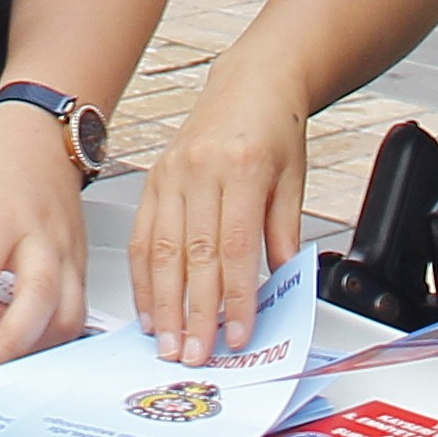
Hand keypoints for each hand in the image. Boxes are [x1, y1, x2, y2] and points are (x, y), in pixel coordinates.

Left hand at [0, 107, 96, 368]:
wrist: (38, 137)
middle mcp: (39, 241)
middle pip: (36, 303)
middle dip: (5, 349)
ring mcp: (66, 257)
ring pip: (65, 317)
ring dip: (28, 348)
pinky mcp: (79, 270)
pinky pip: (73, 316)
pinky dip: (45, 338)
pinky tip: (11, 335)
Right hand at [130, 78, 312, 364]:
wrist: (251, 83)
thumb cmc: (275, 129)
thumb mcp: (295, 179)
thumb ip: (283, 232)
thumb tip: (279, 282)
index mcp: (244, 168)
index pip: (237, 246)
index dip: (235, 296)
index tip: (237, 334)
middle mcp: (202, 171)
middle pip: (195, 254)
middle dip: (194, 312)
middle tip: (194, 353)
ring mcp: (172, 174)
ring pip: (162, 250)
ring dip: (163, 304)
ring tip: (168, 341)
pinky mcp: (154, 179)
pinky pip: (142, 235)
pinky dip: (143, 277)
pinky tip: (149, 307)